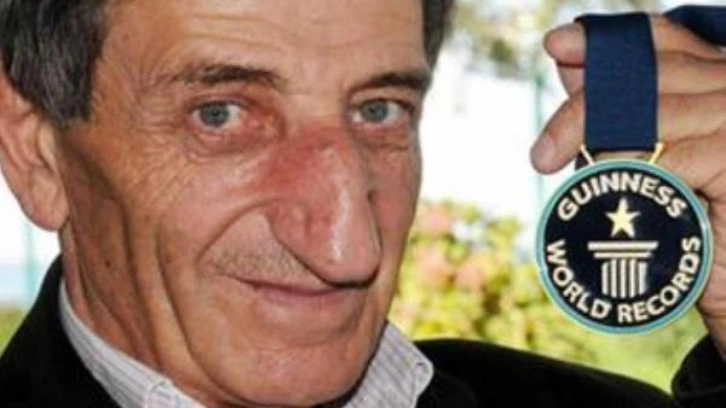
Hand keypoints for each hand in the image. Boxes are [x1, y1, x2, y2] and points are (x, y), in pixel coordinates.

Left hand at [533, 16, 725, 355]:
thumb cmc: (685, 222)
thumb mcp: (643, 159)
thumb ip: (613, 111)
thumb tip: (569, 65)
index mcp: (716, 84)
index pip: (665, 44)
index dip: (609, 43)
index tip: (556, 46)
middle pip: (647, 78)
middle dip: (582, 113)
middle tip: (542, 155)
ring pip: (653, 116)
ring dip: (601, 152)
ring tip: (578, 185)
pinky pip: (670, 160)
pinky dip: (632, 178)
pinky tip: (617, 198)